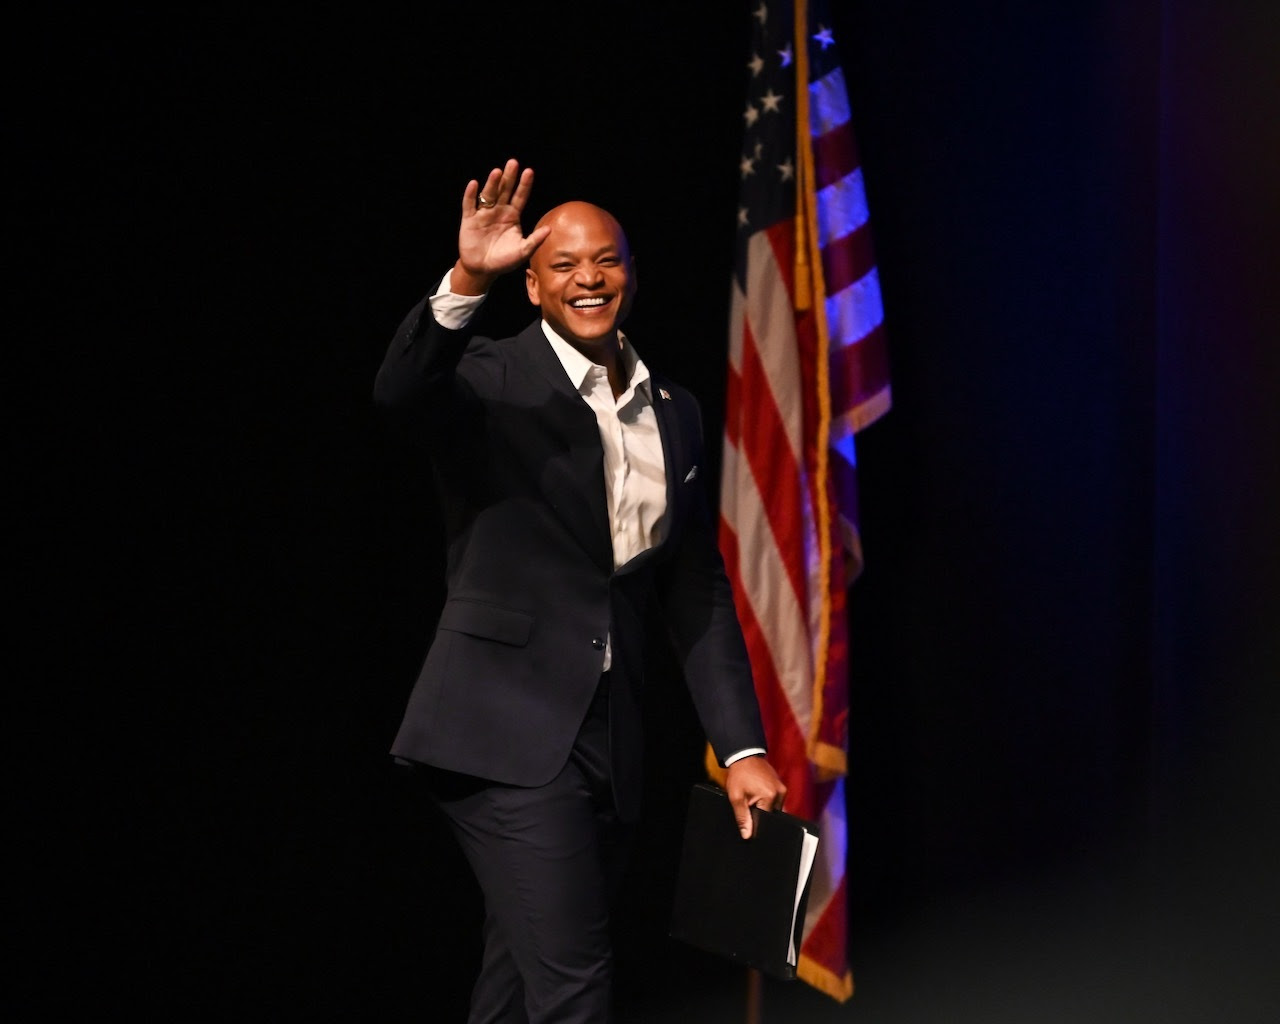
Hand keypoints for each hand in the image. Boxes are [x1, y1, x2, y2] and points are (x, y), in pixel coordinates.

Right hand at [453, 158, 550, 293]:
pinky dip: (471, 195)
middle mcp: (498, 211)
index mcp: (512, 216)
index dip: (524, 184)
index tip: (529, 171)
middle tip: (513, 163)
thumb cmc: (504, 260)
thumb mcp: (522, 252)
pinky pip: (469, 205)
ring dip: (492, 183)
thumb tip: (549, 229)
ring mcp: (483, 214)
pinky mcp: (469, 220)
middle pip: (505, 190)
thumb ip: (535, 240)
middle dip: (509, 177)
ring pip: (488, 194)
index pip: (520, 196)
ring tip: (498, 172)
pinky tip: (474, 184)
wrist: (483, 269)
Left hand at [725, 755, 786, 838]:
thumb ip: (742, 817)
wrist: (743, 756)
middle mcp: (780, 792)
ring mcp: (782, 788)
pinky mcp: (780, 785)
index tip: (749, 818)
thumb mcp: (736, 797)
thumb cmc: (739, 774)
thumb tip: (747, 835)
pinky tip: (757, 793)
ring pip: (773, 807)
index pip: (766, 819)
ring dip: (763, 806)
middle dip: (760, 812)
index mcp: (770, 796)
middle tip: (749, 803)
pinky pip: (774, 799)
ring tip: (753, 796)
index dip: (756, 821)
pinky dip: (766, 799)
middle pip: (771, 813)